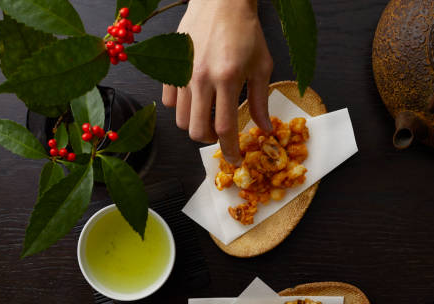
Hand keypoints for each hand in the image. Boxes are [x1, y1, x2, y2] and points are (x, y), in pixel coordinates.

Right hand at [162, 0, 272, 164]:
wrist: (221, 1)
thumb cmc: (245, 31)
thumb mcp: (262, 66)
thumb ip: (260, 100)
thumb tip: (264, 128)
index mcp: (227, 78)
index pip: (225, 127)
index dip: (230, 149)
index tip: (235, 159)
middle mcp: (201, 78)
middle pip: (196, 130)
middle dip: (211, 140)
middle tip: (221, 135)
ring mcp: (182, 73)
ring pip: (181, 119)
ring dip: (196, 125)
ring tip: (209, 116)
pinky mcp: (170, 68)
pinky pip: (169, 101)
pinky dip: (182, 108)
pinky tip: (196, 100)